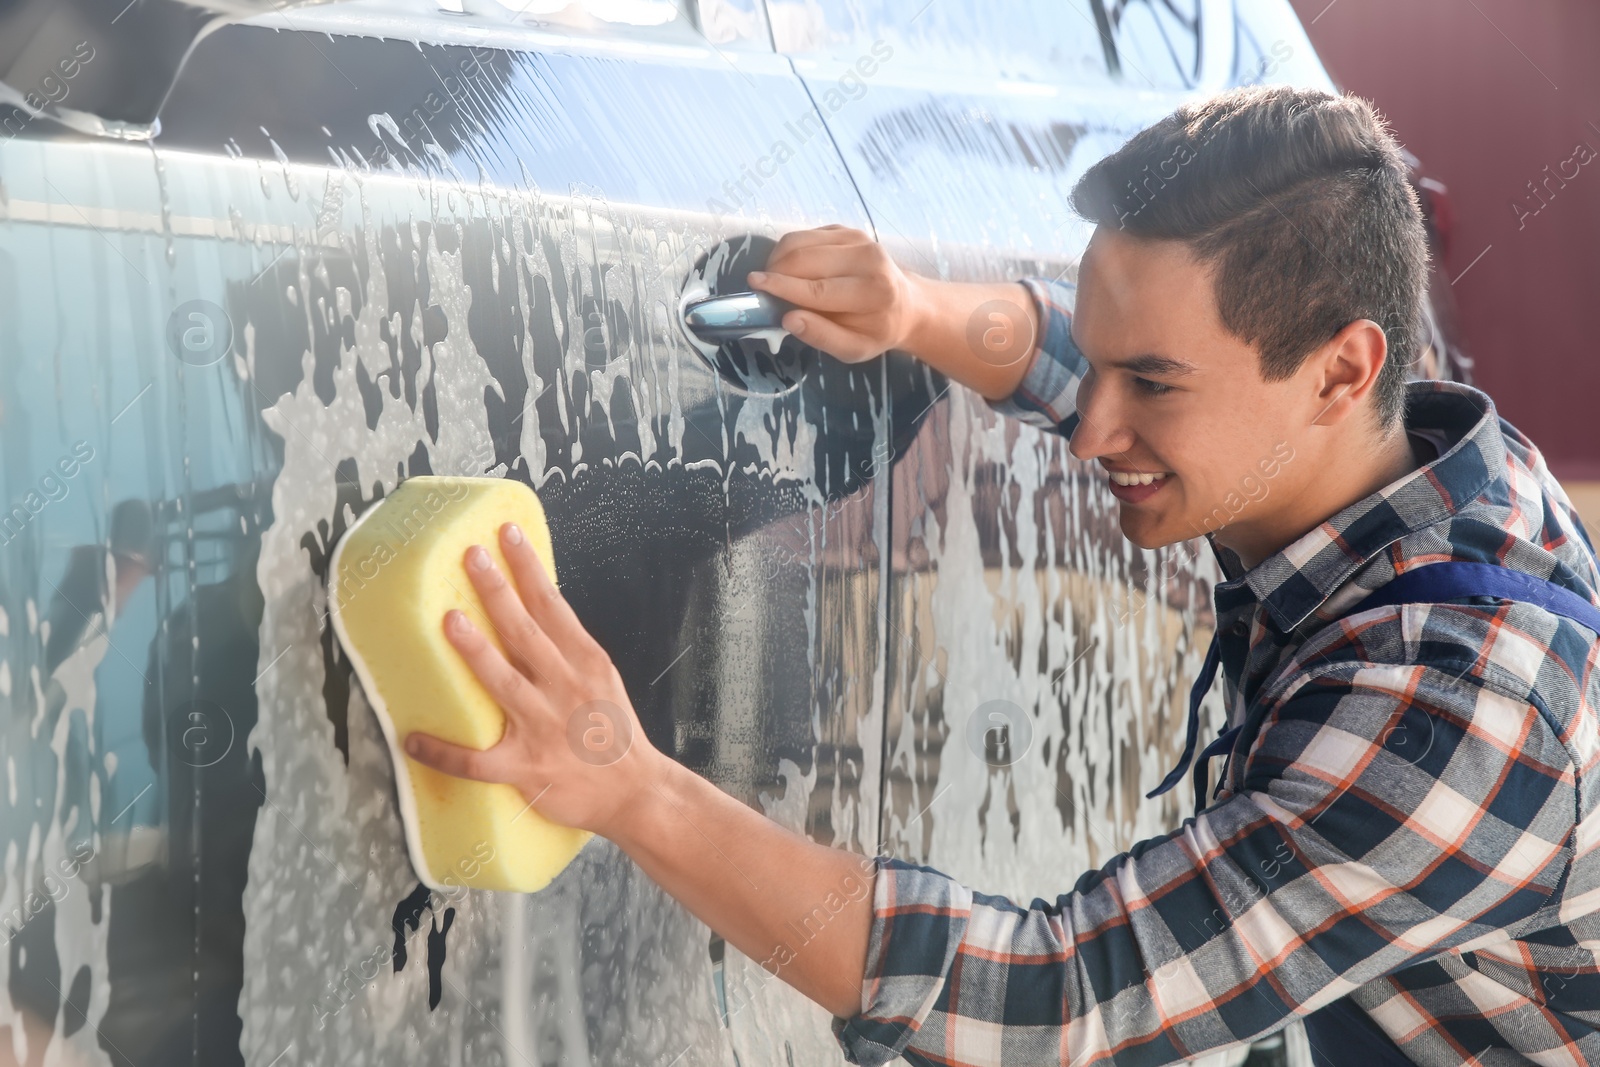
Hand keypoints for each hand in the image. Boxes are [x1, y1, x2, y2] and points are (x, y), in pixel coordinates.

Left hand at [403, 522, 662, 839]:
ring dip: (476, 651)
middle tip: (471, 557)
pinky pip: (478, 761)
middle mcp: (565, 688)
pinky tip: (412, 740)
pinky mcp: (526, 768)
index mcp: (586, 662)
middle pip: (525, 633)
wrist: (636, 792)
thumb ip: (569, 650)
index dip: (528, 568)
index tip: (507, 534)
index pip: (553, 605)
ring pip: (504, 683)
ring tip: (450, 621)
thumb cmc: (614, 733)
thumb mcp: (602, 679)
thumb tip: (532, 608)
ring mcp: (544, 728)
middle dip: (497, 592)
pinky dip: (444, 752)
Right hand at [747, 224, 925, 362]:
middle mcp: (868, 257)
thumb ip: (822, 337)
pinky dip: (788, 252)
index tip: (755, 284)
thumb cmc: (875, 330)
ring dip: (777, 260)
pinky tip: (793, 271)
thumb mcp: (853, 348)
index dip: (783, 287)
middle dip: (775, 273)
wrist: (904, 303)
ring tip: (777, 282)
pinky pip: (804, 235)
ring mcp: (857, 238)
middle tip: (765, 293)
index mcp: (874, 292)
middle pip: (804, 259)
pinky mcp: (845, 230)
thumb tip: (788, 320)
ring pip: (799, 242)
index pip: (819, 289)